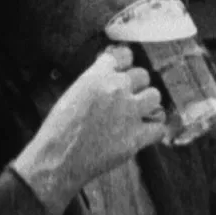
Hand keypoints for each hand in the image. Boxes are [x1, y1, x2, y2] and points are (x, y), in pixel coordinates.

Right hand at [12, 46, 167, 214]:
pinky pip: (159, 127)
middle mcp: (116, 90)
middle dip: (136, 85)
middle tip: (128, 98)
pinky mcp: (136, 136)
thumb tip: (114, 77)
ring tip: (138, 113)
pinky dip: (154, 130)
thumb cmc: (59, 129)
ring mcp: (129, 112)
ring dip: (148, 104)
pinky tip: (144, 132)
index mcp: (97, 77)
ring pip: (155, 96)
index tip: (125, 70)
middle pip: (143, 75)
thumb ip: (96, 82)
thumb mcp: (73, 94)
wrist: (56, 159)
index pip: (124, 55)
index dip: (126, 64)